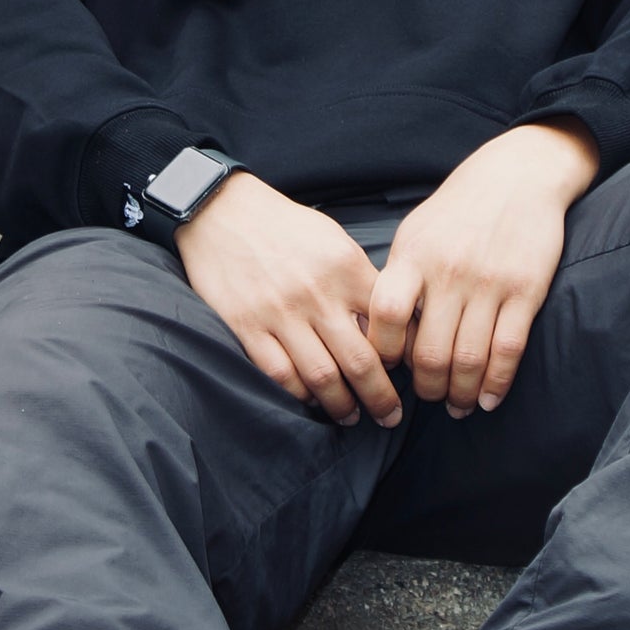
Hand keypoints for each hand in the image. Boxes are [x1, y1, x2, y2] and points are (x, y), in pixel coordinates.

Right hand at [177, 173, 403, 428]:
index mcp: (346, 268)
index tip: (406, 374)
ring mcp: (281, 313)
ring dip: (343, 405)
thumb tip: (388, 326)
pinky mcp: (247, 326)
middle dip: (381, 397)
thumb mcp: (335, 240)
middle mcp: (317, 294)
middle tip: (391, 416)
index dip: (402, 357)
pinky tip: (312, 400)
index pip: (388, 325)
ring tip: (353, 416)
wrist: (223, 212)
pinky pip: (280, 375)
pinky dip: (300, 395)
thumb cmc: (285, 227)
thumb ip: (361, 281)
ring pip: (323, 377)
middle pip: (361, 361)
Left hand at [368, 120, 598, 419]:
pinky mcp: (527, 291)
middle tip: (428, 398)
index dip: (383, 352)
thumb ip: (399, 278)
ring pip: (469, 359)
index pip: (387, 315)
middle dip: (427, 389)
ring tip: (457, 405)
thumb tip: (382, 333)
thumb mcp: (416, 232)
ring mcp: (490, 283)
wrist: (518, 176)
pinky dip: (496, 384)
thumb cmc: (459, 208)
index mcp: (415, 255)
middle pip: (430, 352)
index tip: (387, 369)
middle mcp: (450, 271)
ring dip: (460, 394)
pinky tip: (488, 398)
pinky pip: (508, 350)